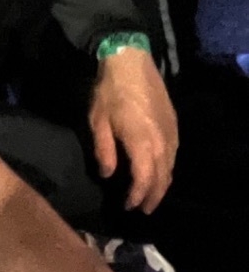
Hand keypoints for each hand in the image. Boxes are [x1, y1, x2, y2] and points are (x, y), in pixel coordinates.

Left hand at [89, 47, 177, 212]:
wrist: (131, 61)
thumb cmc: (110, 91)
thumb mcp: (98, 122)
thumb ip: (104, 151)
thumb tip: (108, 175)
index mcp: (142, 144)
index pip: (144, 180)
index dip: (136, 196)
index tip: (127, 206)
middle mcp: (161, 142)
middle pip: (162, 178)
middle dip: (153, 197)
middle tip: (143, 210)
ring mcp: (171, 133)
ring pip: (171, 167)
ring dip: (162, 185)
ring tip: (151, 196)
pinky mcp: (174, 124)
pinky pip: (174, 154)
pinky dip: (167, 168)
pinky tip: (159, 170)